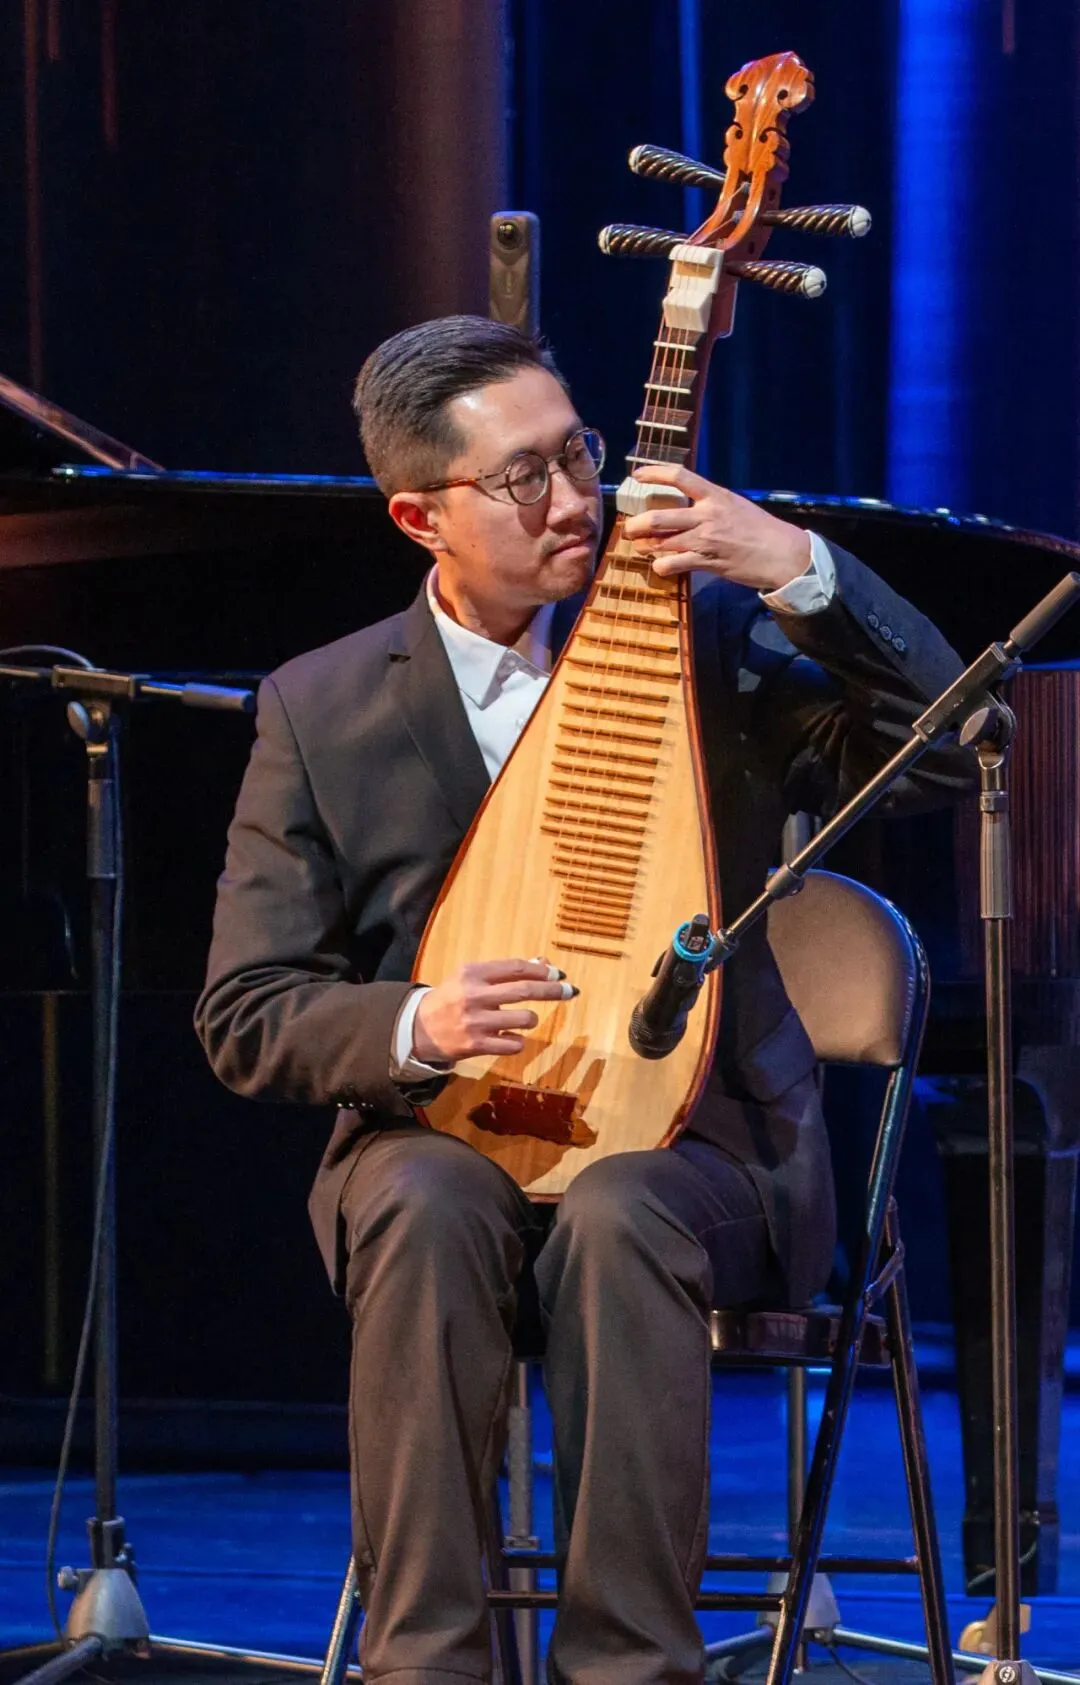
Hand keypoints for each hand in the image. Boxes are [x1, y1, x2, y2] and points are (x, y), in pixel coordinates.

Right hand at [413, 957, 576, 1064]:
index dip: (542, 970)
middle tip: (571, 991)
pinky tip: (509, 1037)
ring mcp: (475, 1022)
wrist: (420, 1029)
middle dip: (553, 990)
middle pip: (525, 991)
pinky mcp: (476, 1046)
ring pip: (524, 1019)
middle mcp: (474, 995)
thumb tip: (543, 962)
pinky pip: (514, 1045)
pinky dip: (518, 1041)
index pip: (516, 968)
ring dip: (531, 1019)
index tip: (559, 974)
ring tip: (522, 1019)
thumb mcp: (473, 978)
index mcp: (473, 973)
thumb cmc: (452, 998)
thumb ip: (506, 971)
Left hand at [622, 463, 810, 592]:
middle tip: (629, 528)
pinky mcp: (707, 562)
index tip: (637, 475)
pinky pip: (673, 564)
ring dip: (645, 546)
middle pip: (659, 517)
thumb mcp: (735, 505)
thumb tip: (687, 506)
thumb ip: (710, 504)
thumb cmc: (760, 529)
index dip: (654, 472)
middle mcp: (707, 515)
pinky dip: (661, 566)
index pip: (680, 476)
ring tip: (638, 547)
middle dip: (636, 524)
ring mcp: (705, 540)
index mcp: (715, 496)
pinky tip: (660, 566)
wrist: (781, 553)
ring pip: (662, 543)